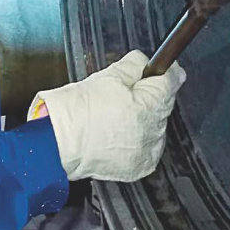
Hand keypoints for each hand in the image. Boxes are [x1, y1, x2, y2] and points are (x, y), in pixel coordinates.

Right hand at [27, 50, 185, 181]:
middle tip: (120, 93)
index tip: (157, 67)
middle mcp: (154, 132)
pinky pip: (146, 145)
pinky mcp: (139, 167)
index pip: (172, 81)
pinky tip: (116, 131)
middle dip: (146, 95)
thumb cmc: (76, 112)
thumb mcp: (107, 76)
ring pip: (154, 125)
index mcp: (149, 106)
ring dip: (142, 117)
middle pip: (162, 103)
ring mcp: (147, 152)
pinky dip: (135, 138)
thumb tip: (144, 62)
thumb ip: (133, 64)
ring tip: (114, 114)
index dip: (163, 70)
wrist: (57, 143)